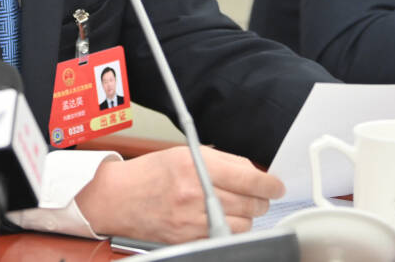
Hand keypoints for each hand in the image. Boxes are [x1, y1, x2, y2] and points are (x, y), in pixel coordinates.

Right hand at [74, 146, 282, 244]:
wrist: (118, 198)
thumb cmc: (149, 173)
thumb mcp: (184, 154)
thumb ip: (221, 161)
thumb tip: (252, 172)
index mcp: (196, 167)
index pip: (248, 178)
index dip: (269, 183)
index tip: (276, 185)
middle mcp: (196, 194)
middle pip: (250, 204)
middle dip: (260, 200)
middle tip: (258, 195)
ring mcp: (192, 221)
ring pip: (242, 225)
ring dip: (247, 217)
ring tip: (238, 208)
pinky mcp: (188, 239)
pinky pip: (224, 238)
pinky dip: (229, 230)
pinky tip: (222, 220)